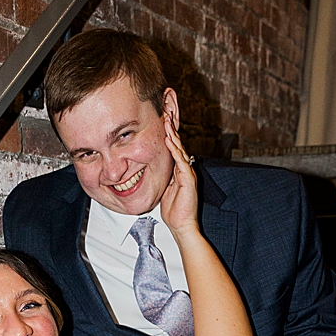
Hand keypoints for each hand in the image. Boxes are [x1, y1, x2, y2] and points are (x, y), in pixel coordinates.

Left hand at [156, 112, 197, 235]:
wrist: (182, 224)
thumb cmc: (173, 210)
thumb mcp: (163, 189)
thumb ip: (160, 178)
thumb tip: (148, 171)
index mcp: (178, 169)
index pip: (172, 147)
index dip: (167, 133)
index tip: (161, 119)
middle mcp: (184, 168)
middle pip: (177, 143)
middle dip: (172, 127)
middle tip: (165, 111)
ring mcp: (187, 172)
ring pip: (179, 148)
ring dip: (172, 134)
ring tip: (166, 120)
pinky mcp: (188, 178)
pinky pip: (180, 161)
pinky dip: (174, 150)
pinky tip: (169, 140)